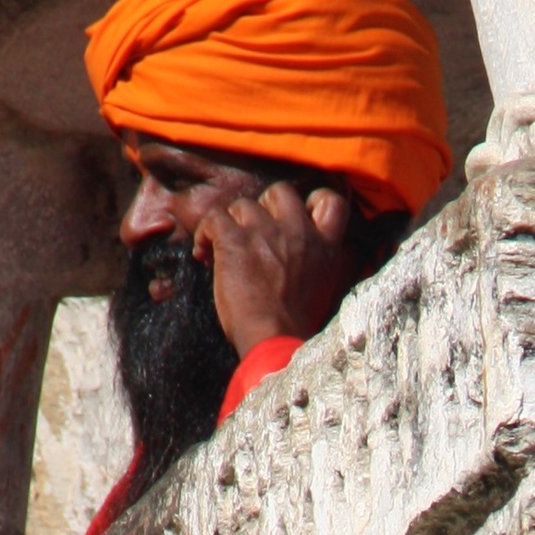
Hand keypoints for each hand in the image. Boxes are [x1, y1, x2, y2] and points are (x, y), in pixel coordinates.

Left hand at [193, 181, 354, 356]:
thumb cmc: (295, 329)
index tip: (294, 216)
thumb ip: (315, 264)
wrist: (275, 342)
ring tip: (222, 251)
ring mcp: (266, 233)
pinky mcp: (235, 240)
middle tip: (253, 234)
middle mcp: (299, 232)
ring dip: (232, 224)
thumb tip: (300, 260)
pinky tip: (204, 254)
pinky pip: (214, 217)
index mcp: (325, 247)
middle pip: (280, 192)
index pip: (330, 201)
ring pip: (243, 205)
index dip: (311, 201)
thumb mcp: (322, 290)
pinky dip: (205, 233)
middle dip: (263, 208)